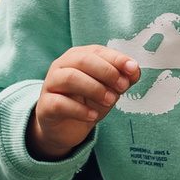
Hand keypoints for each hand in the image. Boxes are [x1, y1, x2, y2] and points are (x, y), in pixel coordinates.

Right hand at [27, 44, 139, 160]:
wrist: (65, 128)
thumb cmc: (87, 103)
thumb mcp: (109, 90)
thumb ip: (122, 79)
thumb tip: (134, 71)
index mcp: (78, 57)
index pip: (97, 51)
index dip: (117, 59)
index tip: (132, 70)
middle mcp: (62, 66)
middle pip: (83, 60)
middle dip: (107, 72)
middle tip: (122, 87)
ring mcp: (51, 84)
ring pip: (70, 78)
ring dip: (94, 89)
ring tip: (110, 102)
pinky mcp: (45, 105)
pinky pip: (60, 103)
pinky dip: (80, 110)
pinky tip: (93, 116)